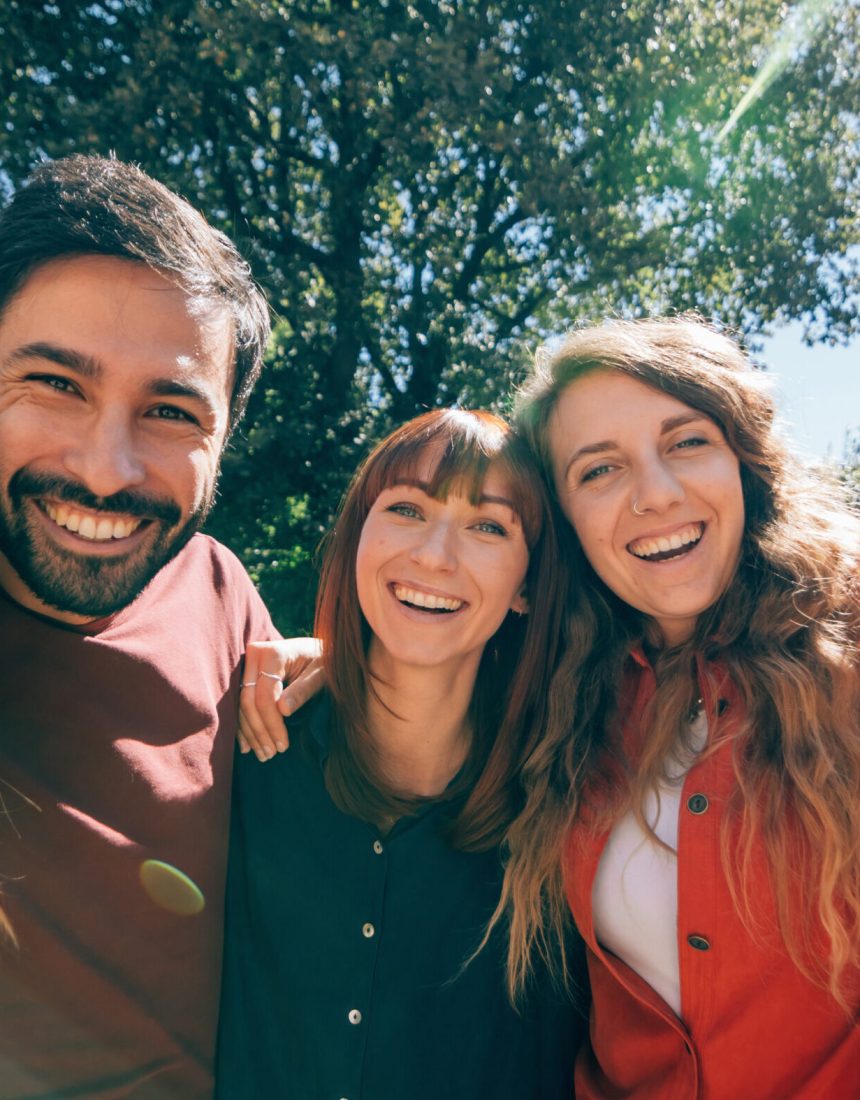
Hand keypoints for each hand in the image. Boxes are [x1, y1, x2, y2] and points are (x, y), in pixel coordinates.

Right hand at [238, 638, 323, 760]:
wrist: (317, 649)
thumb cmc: (323, 661)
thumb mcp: (320, 674)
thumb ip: (302, 690)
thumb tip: (283, 711)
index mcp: (273, 653)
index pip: (264, 695)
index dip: (271, 723)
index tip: (283, 746)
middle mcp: (254, 655)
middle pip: (248, 701)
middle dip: (259, 731)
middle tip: (271, 755)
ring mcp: (247, 665)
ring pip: (241, 705)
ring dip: (250, 733)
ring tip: (264, 755)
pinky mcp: (245, 675)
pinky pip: (239, 703)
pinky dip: (243, 725)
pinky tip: (248, 746)